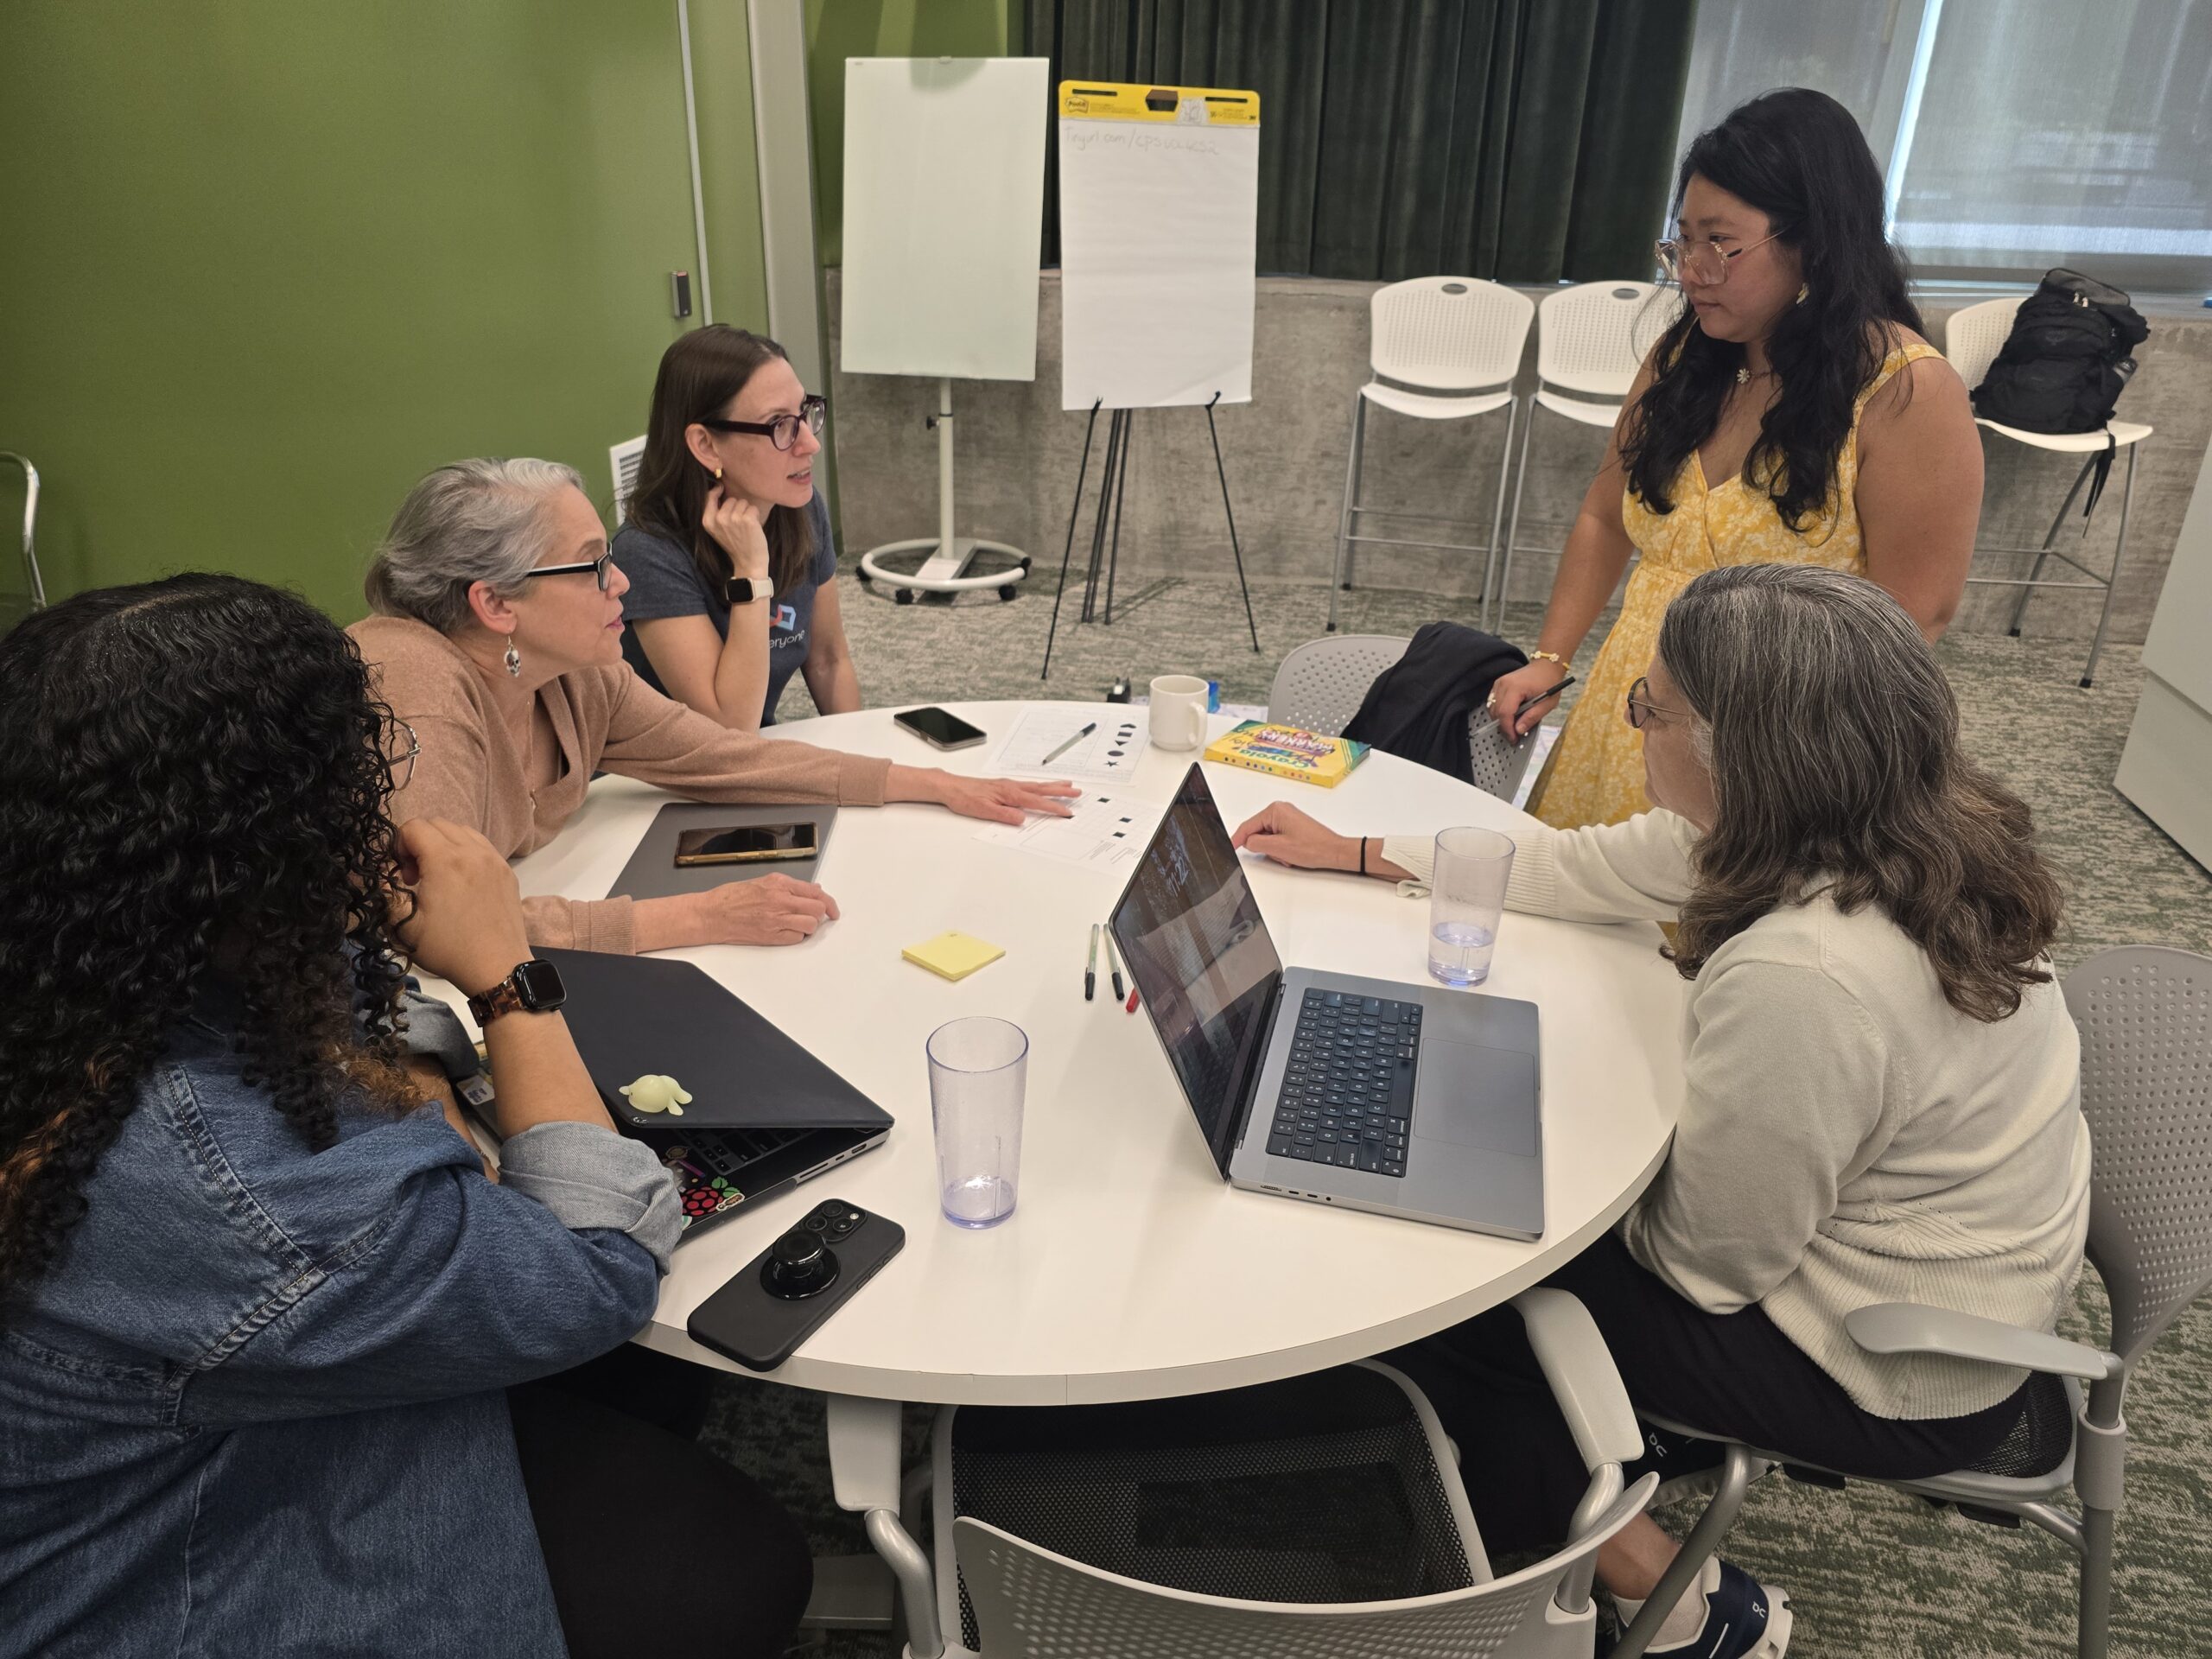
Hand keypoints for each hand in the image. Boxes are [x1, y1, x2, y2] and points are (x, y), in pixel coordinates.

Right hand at [388, 818, 533, 993]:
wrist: (497, 968)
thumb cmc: (448, 949)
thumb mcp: (404, 925)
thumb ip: (385, 891)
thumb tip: (379, 872)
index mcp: (446, 860)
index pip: (414, 826)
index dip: (399, 846)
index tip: (404, 877)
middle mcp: (473, 851)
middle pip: (438, 824)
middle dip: (420, 843)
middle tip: (419, 878)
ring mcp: (495, 859)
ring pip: (462, 830)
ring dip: (444, 845)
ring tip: (440, 878)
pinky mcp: (507, 871)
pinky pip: (482, 845)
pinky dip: (466, 853)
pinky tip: (462, 883)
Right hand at [692, 873, 840, 946]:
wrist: (712, 914)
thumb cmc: (732, 897)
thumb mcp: (763, 882)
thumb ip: (790, 886)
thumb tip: (813, 889)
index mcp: (779, 884)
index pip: (815, 892)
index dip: (829, 902)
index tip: (832, 910)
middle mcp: (780, 900)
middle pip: (817, 909)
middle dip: (820, 914)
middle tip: (815, 917)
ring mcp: (776, 920)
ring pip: (810, 925)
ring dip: (808, 926)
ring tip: (797, 923)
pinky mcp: (770, 936)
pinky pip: (796, 938)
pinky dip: (797, 936)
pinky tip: (787, 931)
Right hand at [701, 485, 768, 580]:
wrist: (748, 562)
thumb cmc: (735, 545)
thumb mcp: (717, 531)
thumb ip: (715, 513)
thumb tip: (718, 490)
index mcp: (708, 521)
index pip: (710, 497)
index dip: (717, 491)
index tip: (721, 488)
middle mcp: (719, 519)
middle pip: (731, 499)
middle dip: (737, 508)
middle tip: (739, 524)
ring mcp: (734, 519)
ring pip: (743, 503)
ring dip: (747, 512)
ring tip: (746, 527)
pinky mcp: (748, 520)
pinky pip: (753, 508)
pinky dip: (755, 516)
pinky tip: (753, 527)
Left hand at [925, 773, 1081, 826]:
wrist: (951, 787)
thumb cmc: (965, 798)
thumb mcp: (984, 810)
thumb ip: (1004, 815)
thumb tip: (1021, 819)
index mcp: (1010, 794)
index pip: (1036, 802)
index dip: (1053, 807)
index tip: (1067, 812)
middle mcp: (1012, 787)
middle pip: (1041, 789)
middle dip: (1060, 791)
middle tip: (1078, 792)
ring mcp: (1009, 785)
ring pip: (1036, 785)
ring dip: (1053, 785)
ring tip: (1067, 785)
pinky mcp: (1004, 785)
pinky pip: (1028, 784)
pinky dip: (1040, 785)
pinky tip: (1041, 786)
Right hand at [1229, 801, 1359, 872]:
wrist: (1334, 851)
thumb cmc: (1313, 848)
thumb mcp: (1278, 848)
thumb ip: (1256, 843)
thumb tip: (1248, 842)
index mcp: (1275, 810)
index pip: (1248, 826)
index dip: (1237, 839)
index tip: (1230, 847)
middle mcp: (1280, 810)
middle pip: (1257, 831)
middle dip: (1264, 847)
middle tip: (1278, 856)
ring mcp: (1287, 817)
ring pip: (1267, 837)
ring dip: (1274, 850)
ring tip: (1288, 856)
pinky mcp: (1292, 825)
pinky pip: (1276, 837)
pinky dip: (1280, 848)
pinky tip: (1291, 854)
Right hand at [1488, 659, 1569, 739]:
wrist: (1546, 666)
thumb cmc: (1549, 682)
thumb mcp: (1547, 703)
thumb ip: (1532, 717)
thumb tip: (1518, 730)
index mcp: (1516, 688)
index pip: (1505, 712)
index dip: (1507, 729)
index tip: (1513, 739)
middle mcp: (1504, 684)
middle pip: (1496, 712)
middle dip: (1504, 726)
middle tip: (1515, 735)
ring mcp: (1499, 683)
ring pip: (1492, 708)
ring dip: (1501, 719)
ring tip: (1514, 725)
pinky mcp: (1498, 684)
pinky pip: (1493, 702)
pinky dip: (1499, 712)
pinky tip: (1511, 715)